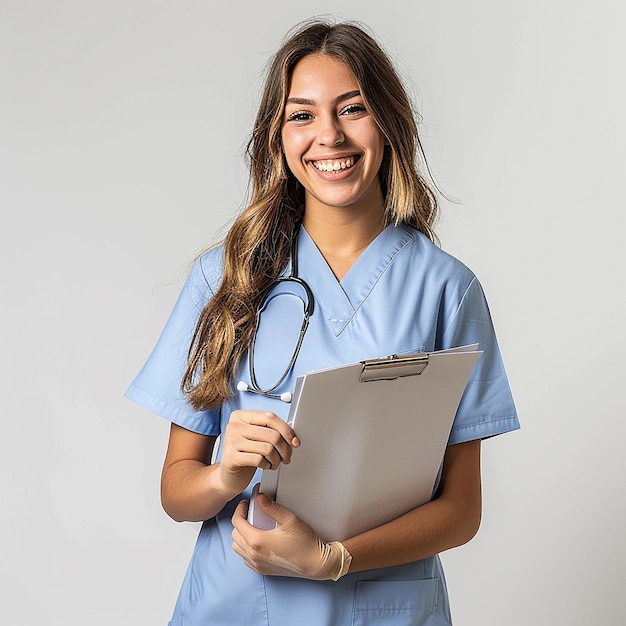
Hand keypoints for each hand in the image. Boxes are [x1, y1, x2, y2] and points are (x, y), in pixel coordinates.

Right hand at [219, 410, 299, 494]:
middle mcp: (234, 426)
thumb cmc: (245, 454)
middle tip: (286, 457)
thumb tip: (292, 436)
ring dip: (277, 459)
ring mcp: (231, 441)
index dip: (286, 430)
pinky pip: (259, 460)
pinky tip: (265, 466)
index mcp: (241, 416)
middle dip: (285, 449)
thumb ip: (271, 430)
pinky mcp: (231, 458)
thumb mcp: (257, 437)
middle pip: (272, 434)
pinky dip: (267, 465)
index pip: (270, 417)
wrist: (228, 475)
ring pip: (268, 448)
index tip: (294, 441)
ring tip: (274, 462)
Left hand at [231, 493, 350, 579]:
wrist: (315, 563)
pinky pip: (245, 558)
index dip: (239, 510)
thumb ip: (271, 507)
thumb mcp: (289, 519)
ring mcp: (257, 564)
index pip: (237, 522)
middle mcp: (253, 555)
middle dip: (240, 521)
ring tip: (253, 527)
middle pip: (235, 535)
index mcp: (257, 541)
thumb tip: (258, 497)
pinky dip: (246, 548)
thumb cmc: (304, 542)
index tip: (246, 504)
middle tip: (249, 513)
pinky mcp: (262, 571)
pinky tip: (258, 541)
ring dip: (241, 536)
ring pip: (238, 548)